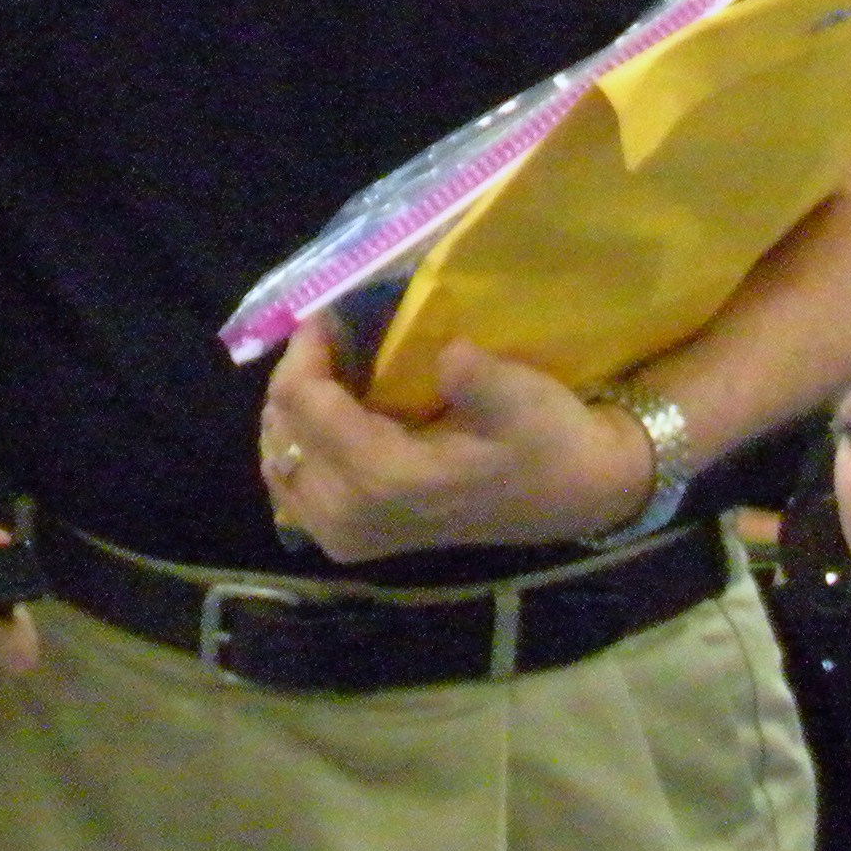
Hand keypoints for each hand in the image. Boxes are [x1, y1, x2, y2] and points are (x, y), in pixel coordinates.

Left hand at [258, 321, 643, 565]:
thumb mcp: (521, 399)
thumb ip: (476, 377)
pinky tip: (330, 413)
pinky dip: (299, 443)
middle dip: (296, 375)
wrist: (573, 496)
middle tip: (331, 335)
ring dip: (293, 409)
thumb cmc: (546, 441)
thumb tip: (442, 353)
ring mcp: (347, 536)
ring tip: (328, 369)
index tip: (330, 310)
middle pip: (281, 430)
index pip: (304, 405)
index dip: (307, 349)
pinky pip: (293, 486)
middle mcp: (351, 517)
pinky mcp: (351, 540)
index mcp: (385, 481)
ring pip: (278, 460)